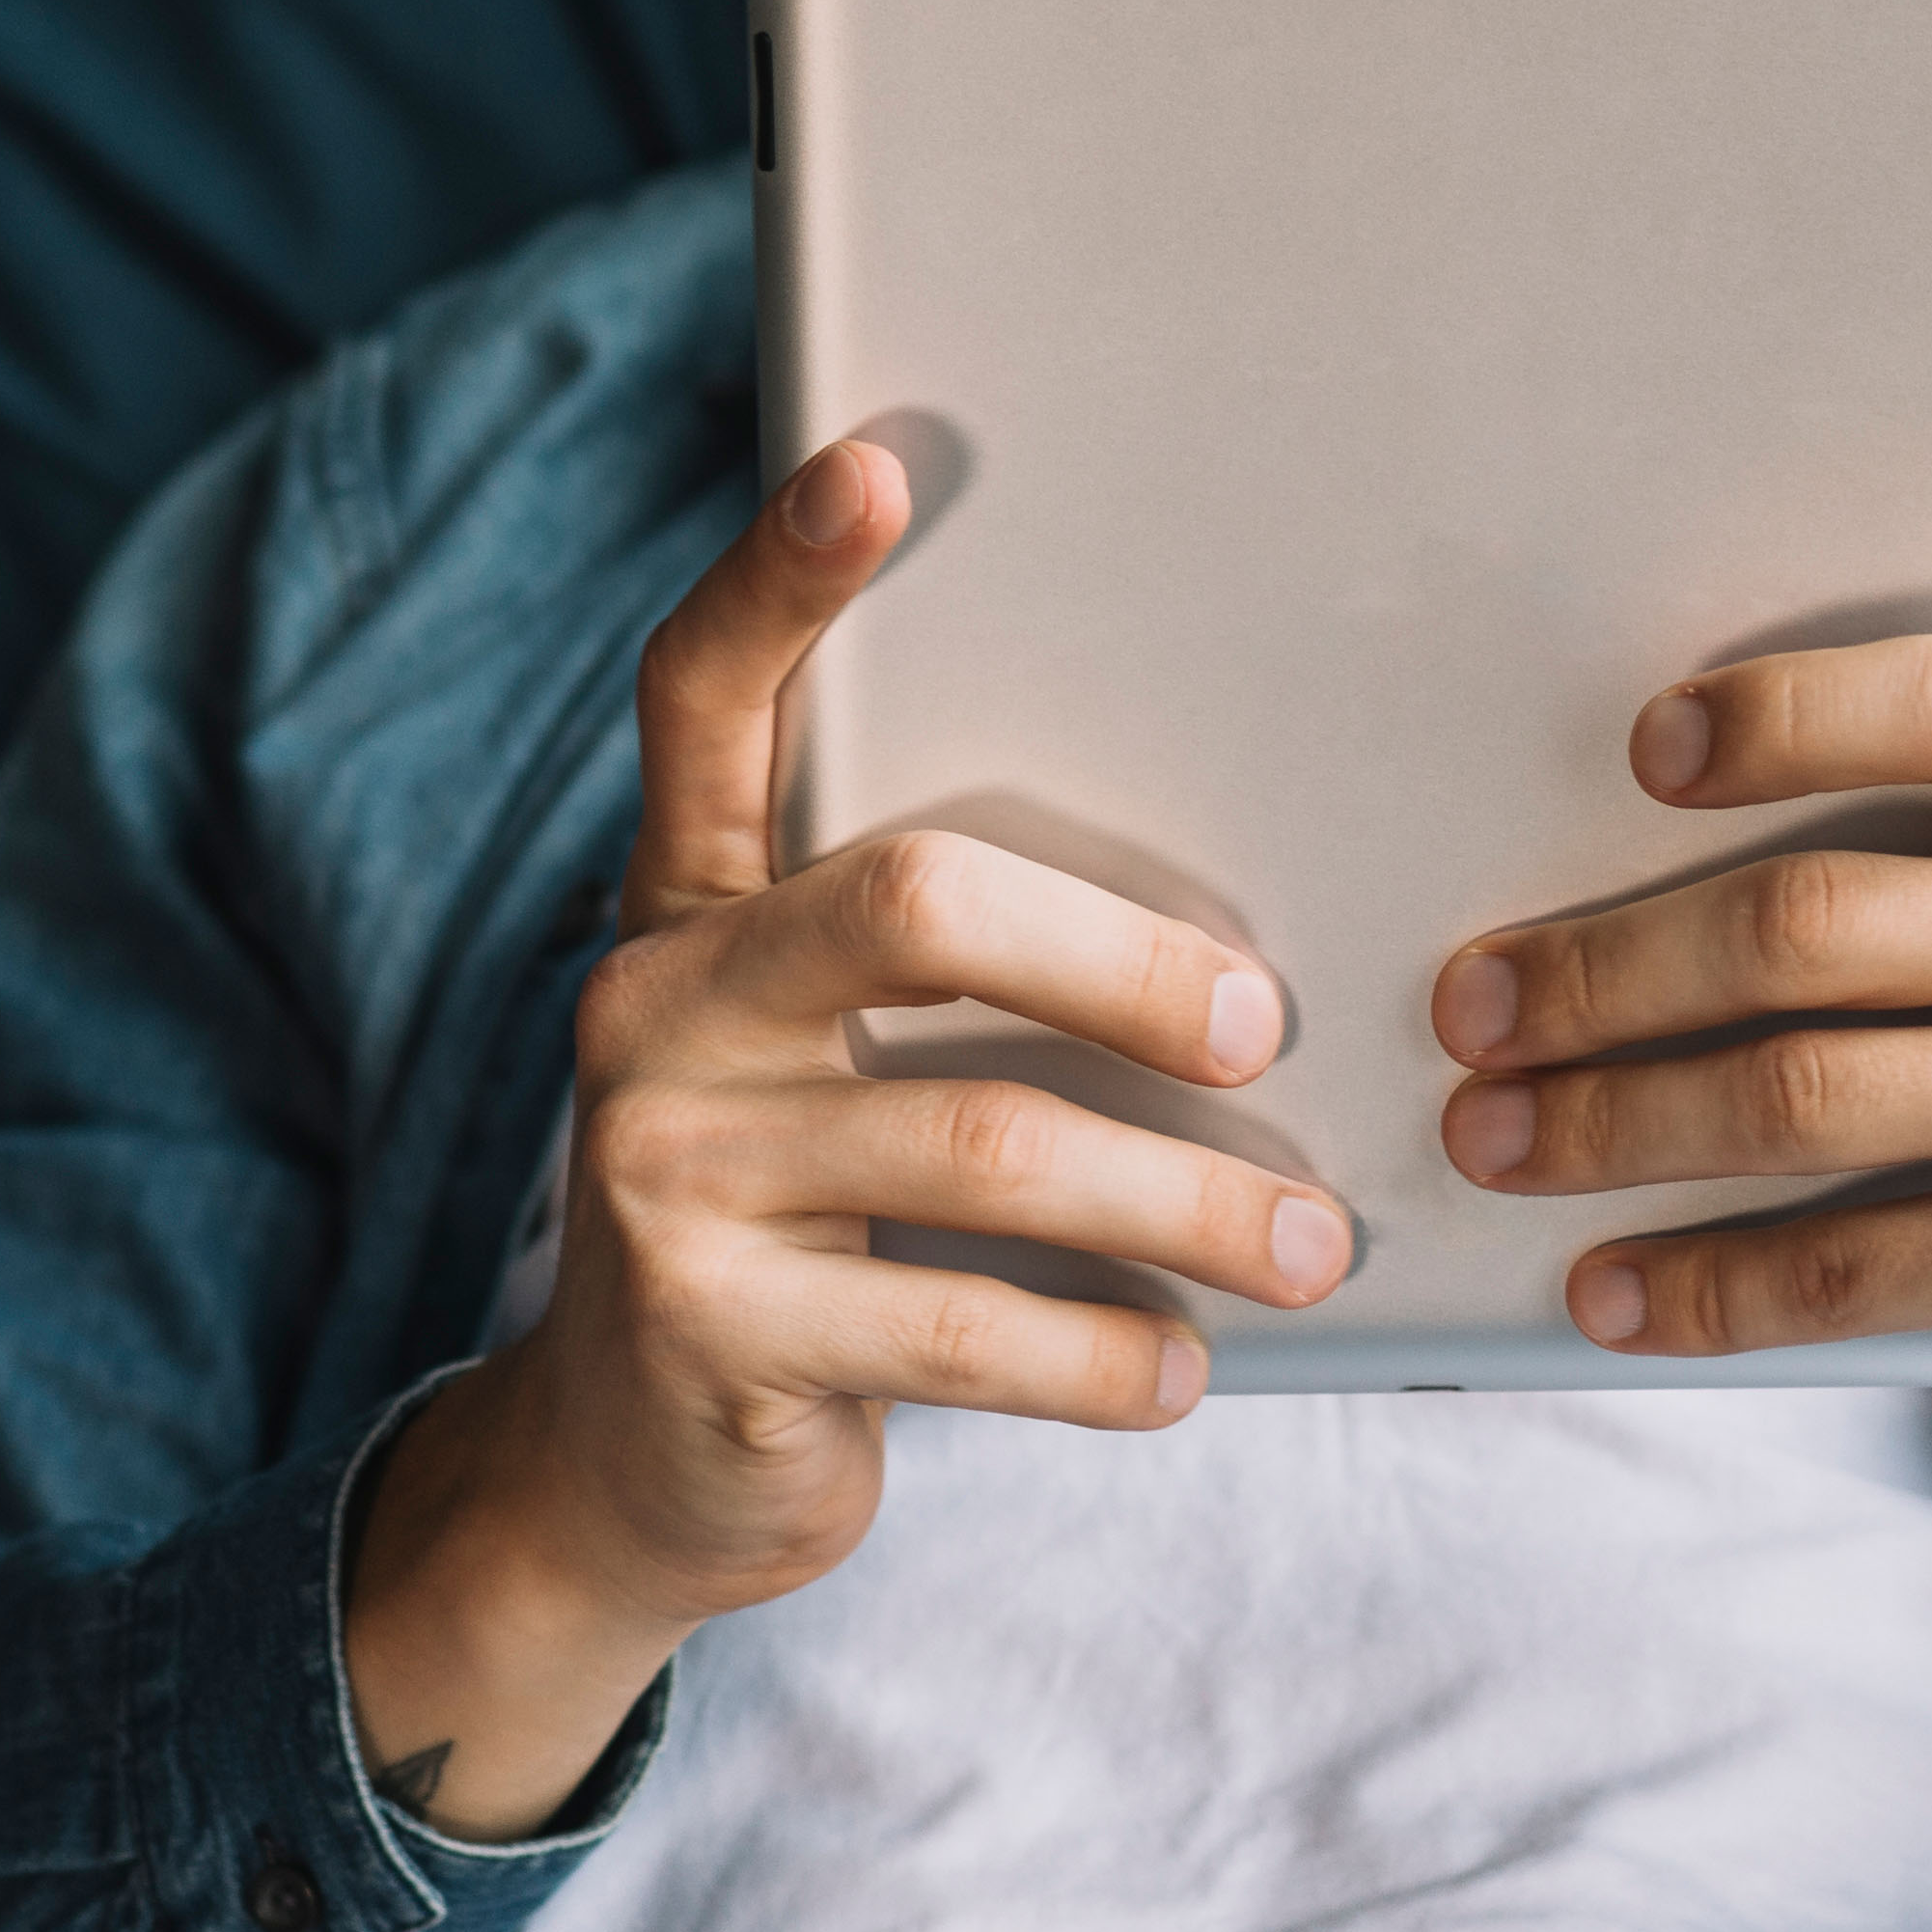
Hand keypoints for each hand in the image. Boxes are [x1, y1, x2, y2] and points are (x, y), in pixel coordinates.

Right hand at [340, 439, 1347, 1837]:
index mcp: (690, 911)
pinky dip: (1114, 1354)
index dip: (780, 579)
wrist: (625, 1470)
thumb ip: (940, 975)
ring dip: (1189, 1204)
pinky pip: (974, 1330)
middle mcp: (653, 1012)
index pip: (703, 701)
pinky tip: (1179, 1367)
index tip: (883, 461)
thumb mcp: (824, 1070)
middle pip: (914, 904)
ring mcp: (666, 1175)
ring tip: (1306, 1247)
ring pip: (991, 1148)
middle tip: (1266, 1023)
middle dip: (1128, 963)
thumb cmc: (803, 1225)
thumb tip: (1240, 922)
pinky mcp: (715, 1337)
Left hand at [1429, 638, 1931, 1488]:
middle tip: (1477, 1007)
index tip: (1642, 751)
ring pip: (1801, 1096)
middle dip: (1605, 969)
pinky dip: (1700, 1286)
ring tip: (1497, 1135)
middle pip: (1816, 923)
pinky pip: (1843, 1267)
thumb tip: (1655, 826)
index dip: (1787, 715)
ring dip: (1610, 1123)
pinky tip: (1608, 1290)